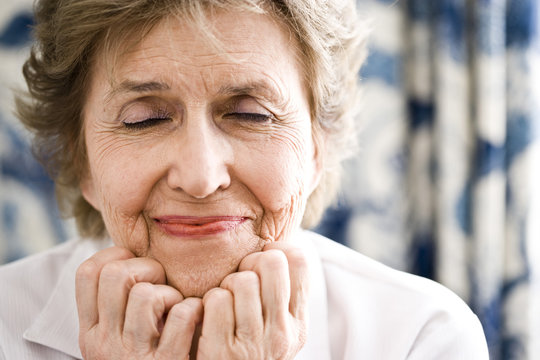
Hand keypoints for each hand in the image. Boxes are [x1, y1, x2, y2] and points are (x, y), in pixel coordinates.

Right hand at [75, 246, 202, 359]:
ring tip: (177, 307)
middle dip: (147, 267)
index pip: (88, 273)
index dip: (115, 256)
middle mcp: (105, 344)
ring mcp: (135, 356)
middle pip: (117, 274)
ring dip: (170, 292)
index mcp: (91, 333)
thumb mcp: (115, 339)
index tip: (136, 263)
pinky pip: (182, 314)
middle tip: (162, 282)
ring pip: (147, 294)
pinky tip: (196, 318)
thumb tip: (130, 259)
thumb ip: (117, 307)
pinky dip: (194, 308)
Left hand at [196, 241, 309, 359]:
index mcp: (298, 326)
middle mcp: (281, 336)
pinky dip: (209, 302)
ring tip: (225, 302)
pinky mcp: (221, 351)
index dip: (276, 252)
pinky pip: (216, 299)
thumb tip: (279, 246)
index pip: (300, 261)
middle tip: (241, 280)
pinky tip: (210, 317)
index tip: (263, 264)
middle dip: (250, 264)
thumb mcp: (277, 330)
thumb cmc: (249, 352)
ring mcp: (252, 344)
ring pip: (242, 279)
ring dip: (227, 285)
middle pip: (271, 262)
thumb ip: (282, 296)